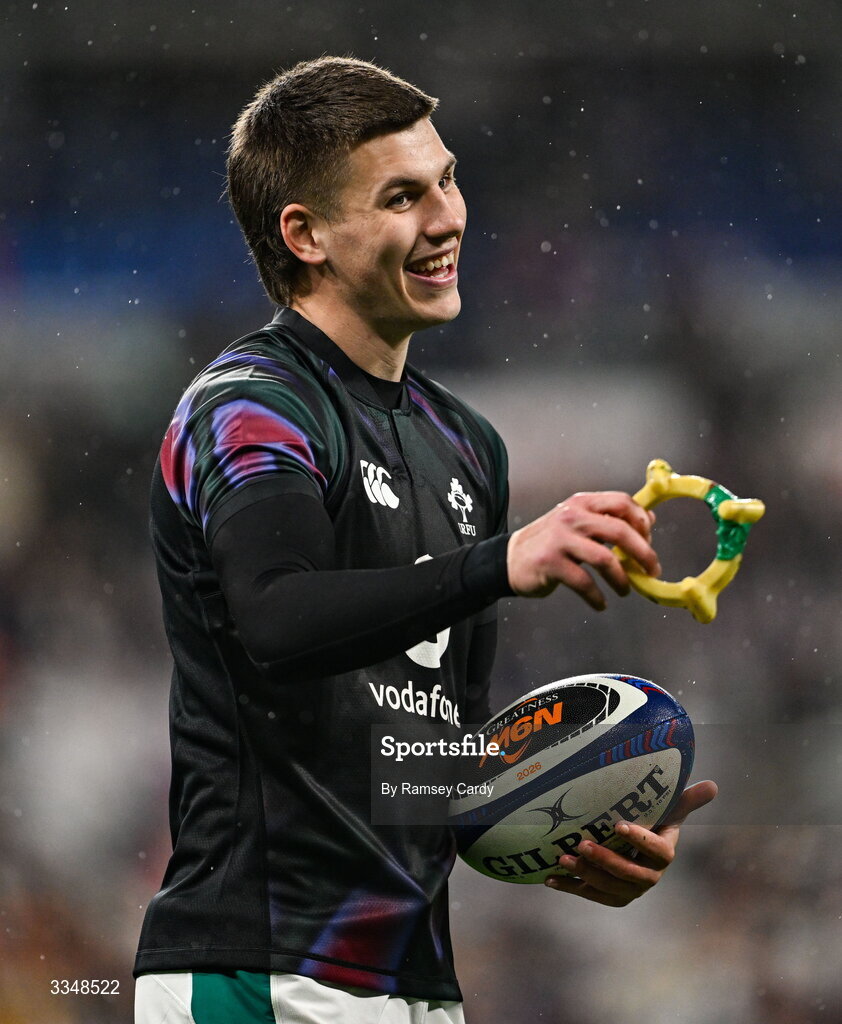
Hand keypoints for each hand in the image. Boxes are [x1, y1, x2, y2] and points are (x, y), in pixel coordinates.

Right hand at [506, 491, 660, 608]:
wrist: (509, 558)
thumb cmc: (549, 542)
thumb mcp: (578, 522)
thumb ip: (609, 519)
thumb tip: (649, 519)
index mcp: (582, 503)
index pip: (622, 503)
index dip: (642, 523)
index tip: (649, 541)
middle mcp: (571, 516)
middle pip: (619, 531)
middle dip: (643, 553)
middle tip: (652, 570)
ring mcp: (559, 539)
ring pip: (604, 559)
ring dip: (621, 579)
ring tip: (625, 590)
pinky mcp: (550, 563)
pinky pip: (584, 583)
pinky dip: (596, 597)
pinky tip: (600, 603)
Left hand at [543, 780, 717, 906]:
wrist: (635, 846)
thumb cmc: (653, 821)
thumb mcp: (668, 808)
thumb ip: (687, 799)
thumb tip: (713, 785)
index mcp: (664, 854)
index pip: (658, 852)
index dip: (640, 841)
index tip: (618, 824)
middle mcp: (648, 877)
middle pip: (630, 875)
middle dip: (607, 862)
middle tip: (583, 843)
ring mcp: (628, 890)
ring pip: (609, 889)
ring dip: (586, 875)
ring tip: (564, 857)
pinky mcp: (607, 895)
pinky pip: (588, 895)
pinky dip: (569, 887)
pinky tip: (549, 878)